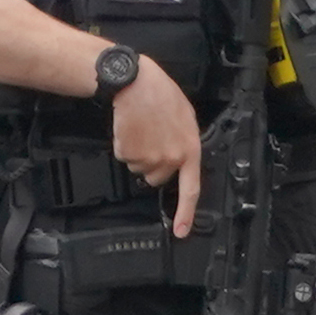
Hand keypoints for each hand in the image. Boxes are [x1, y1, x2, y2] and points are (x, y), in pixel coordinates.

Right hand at [108, 52, 203, 235]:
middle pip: (157, 178)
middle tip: (151, 137)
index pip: (191, 189)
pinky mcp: (130, 153)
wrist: (136, 83)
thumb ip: (185, 142)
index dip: (186, 213)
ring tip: (142, 128)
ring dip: (138, 152)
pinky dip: (124, 145)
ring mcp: (149, 157)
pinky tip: (130, 128)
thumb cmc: (160, 94)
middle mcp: (171, 158)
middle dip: (152, 163)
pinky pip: (125, 157)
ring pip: (139, 167)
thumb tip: (181, 158)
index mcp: (189, 149)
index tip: (180, 231)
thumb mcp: (185, 117)